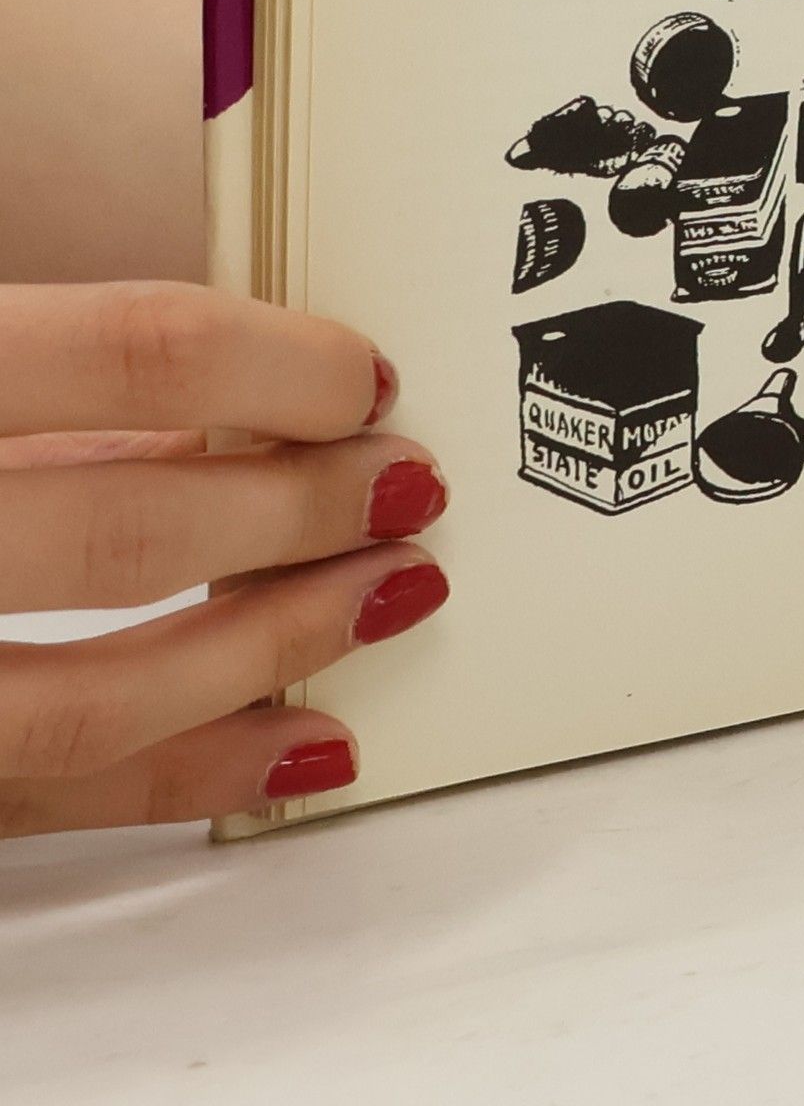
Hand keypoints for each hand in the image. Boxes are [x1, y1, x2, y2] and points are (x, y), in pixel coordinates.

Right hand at [0, 282, 448, 835]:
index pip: (131, 353)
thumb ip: (58, 374)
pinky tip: (303, 744)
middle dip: (301, 512)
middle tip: (409, 489)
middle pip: (130, 530)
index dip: (280, 366)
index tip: (368, 381)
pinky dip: (188, 775)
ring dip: (272, 649)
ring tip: (393, 599)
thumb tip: (229, 402)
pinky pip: (46, 798)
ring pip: (92, 700)